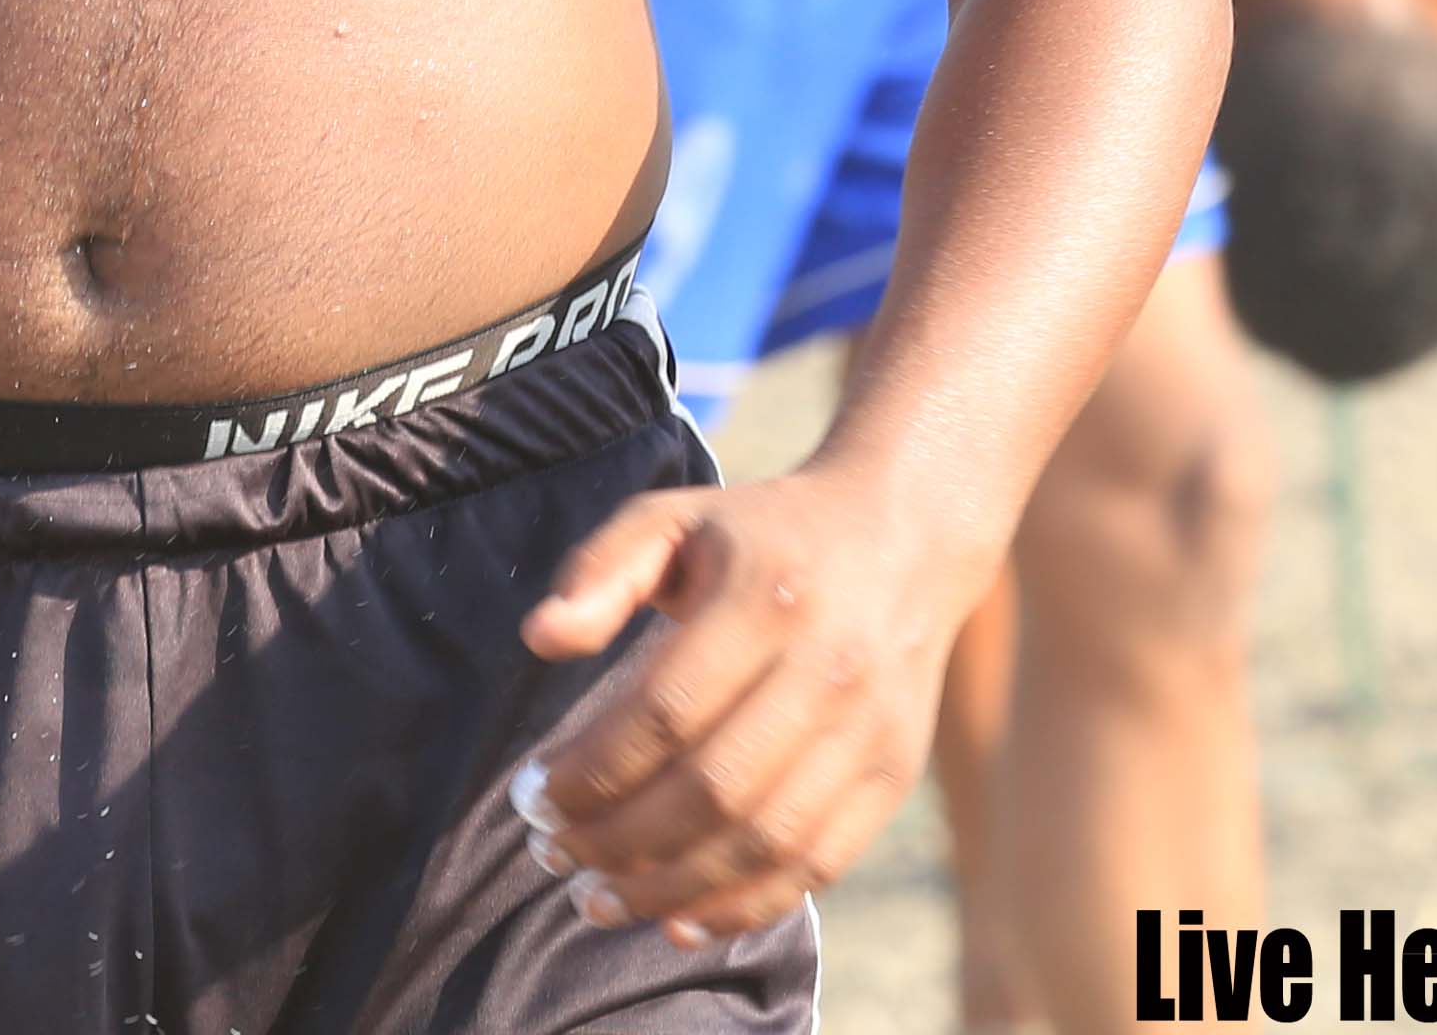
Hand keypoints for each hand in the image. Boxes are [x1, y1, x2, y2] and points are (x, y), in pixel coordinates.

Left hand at [516, 462, 972, 945]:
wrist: (904, 534)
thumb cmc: (761, 534)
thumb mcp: (674, 517)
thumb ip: (600, 569)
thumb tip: (540, 638)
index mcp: (768, 595)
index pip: (665, 712)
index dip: (591, 770)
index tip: (532, 797)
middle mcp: (830, 668)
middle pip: (713, 789)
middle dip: (618, 841)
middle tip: (552, 857)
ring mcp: (871, 729)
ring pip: (764, 841)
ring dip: (670, 888)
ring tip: (596, 901)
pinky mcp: (895, 774)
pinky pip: (817, 864)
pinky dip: (744, 907)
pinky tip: (675, 919)